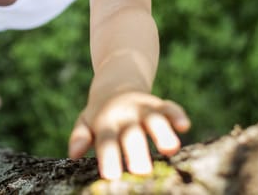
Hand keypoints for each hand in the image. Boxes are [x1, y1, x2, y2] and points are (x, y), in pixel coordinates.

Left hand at [67, 92, 189, 179]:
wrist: (116, 81)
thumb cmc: (100, 113)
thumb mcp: (85, 121)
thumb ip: (80, 136)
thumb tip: (73, 153)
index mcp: (105, 124)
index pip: (106, 143)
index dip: (109, 158)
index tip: (111, 176)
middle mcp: (125, 116)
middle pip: (131, 135)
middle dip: (136, 153)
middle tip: (141, 171)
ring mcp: (143, 109)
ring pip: (154, 120)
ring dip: (162, 133)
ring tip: (169, 149)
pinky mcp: (160, 105)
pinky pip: (170, 108)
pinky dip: (177, 115)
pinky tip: (184, 126)